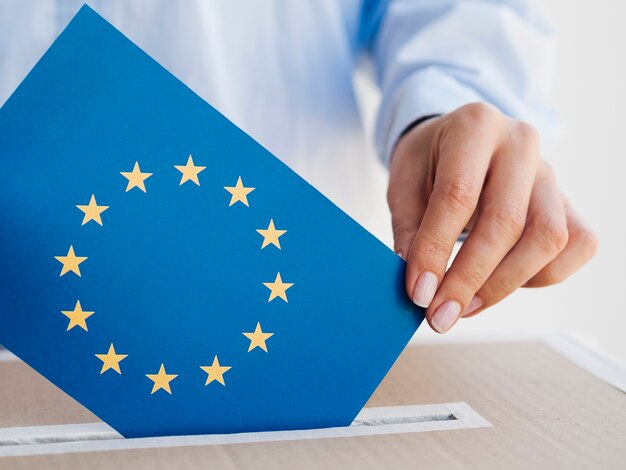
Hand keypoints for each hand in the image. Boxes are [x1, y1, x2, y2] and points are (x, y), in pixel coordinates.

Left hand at [388, 103, 597, 332]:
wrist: (461, 142)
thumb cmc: (429, 163)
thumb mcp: (404, 183)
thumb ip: (409, 229)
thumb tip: (420, 285)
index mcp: (474, 126)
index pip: (458, 196)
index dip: (436, 250)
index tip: (418, 293)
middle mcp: (521, 144)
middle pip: (506, 221)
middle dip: (469, 279)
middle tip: (440, 316)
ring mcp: (551, 173)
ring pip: (547, 238)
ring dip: (504, 284)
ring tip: (464, 306)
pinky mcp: (569, 202)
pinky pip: (576, 247)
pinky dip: (541, 276)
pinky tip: (502, 282)